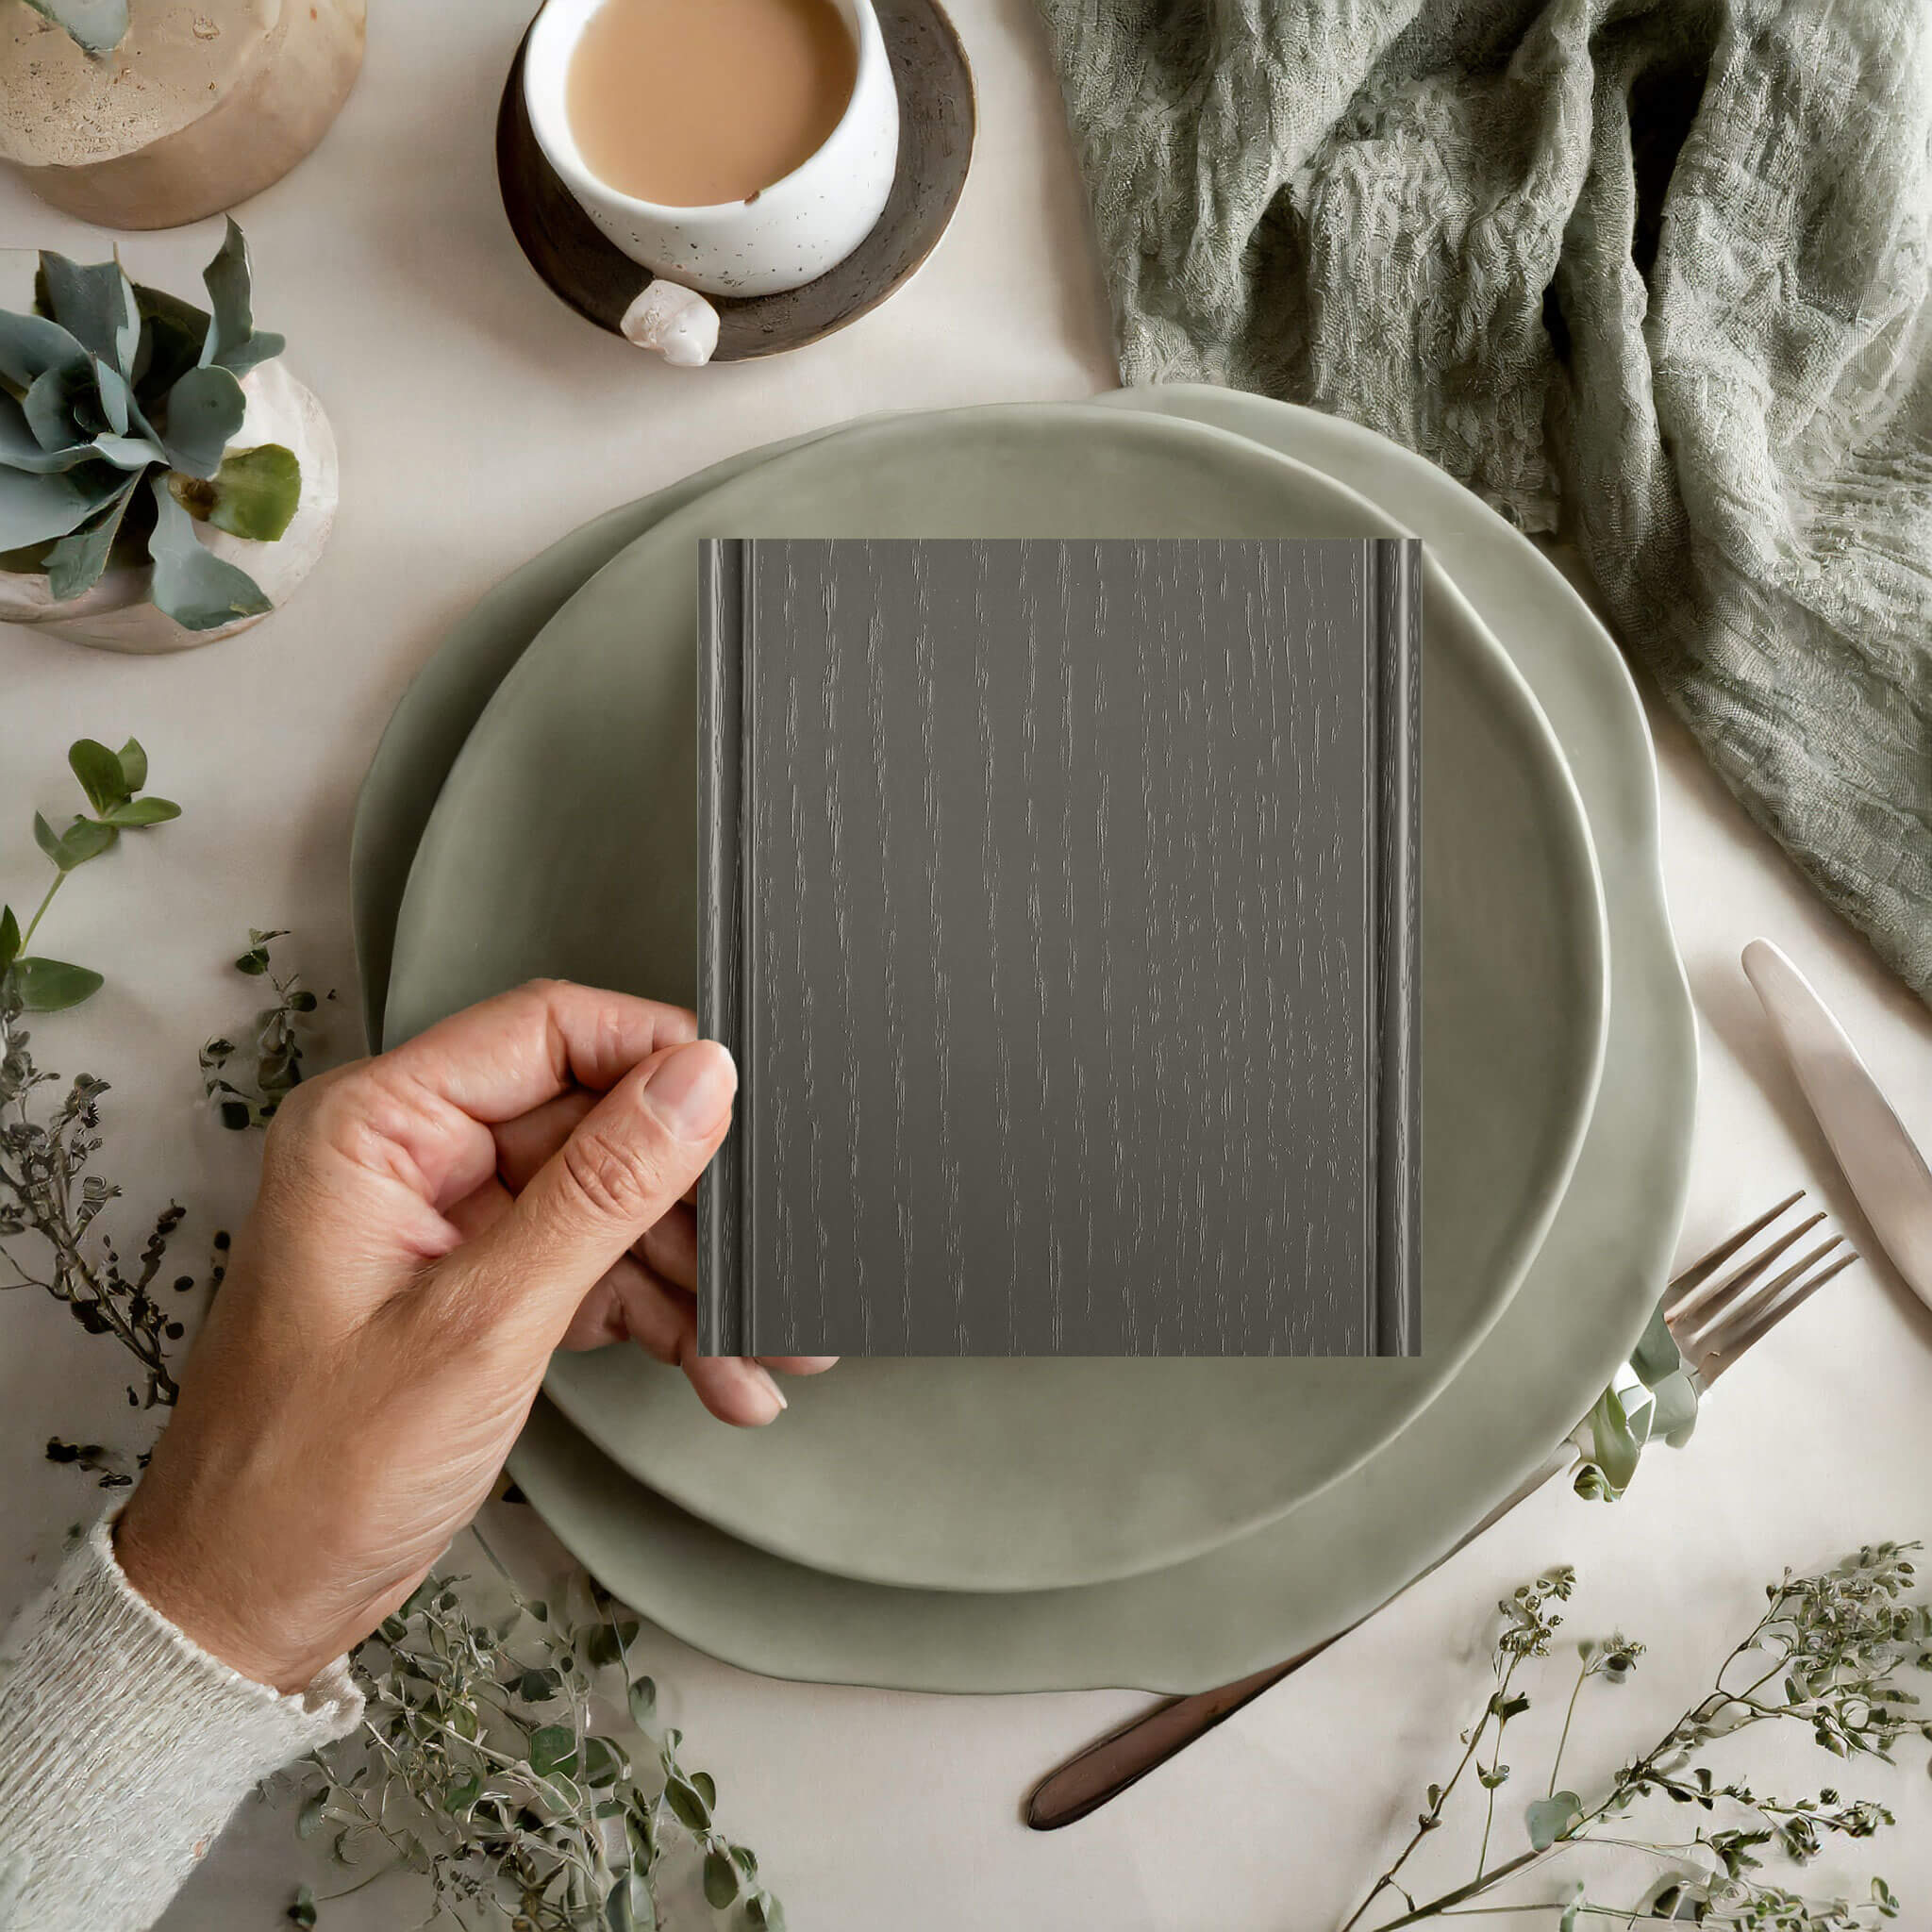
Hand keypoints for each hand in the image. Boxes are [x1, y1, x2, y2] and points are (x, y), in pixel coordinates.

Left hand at [115, 980, 833, 1691]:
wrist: (249, 1608)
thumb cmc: (313, 1476)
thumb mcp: (482, 1324)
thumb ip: (601, 1191)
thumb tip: (697, 1080)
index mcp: (376, 1126)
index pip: (545, 1029)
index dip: (656, 1053)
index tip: (746, 1100)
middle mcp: (413, 1156)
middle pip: (594, 1122)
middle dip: (691, 1195)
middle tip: (770, 1248)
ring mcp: (451, 1224)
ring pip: (610, 1202)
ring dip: (693, 1273)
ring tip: (769, 1340)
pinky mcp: (481, 1288)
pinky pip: (596, 1270)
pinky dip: (661, 1318)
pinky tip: (722, 1371)